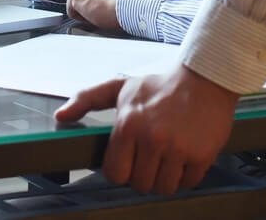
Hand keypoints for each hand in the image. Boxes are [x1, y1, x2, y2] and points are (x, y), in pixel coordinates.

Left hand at [54, 64, 236, 194]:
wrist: (205, 77)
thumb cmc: (160, 84)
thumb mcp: (121, 86)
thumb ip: (87, 99)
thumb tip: (61, 115)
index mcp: (128, 124)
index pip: (115, 173)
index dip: (121, 170)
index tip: (130, 159)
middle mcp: (152, 138)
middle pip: (139, 184)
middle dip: (144, 174)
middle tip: (151, 156)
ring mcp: (178, 148)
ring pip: (163, 188)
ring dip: (165, 177)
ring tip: (168, 157)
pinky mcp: (201, 155)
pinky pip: (188, 184)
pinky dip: (186, 176)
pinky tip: (185, 156)